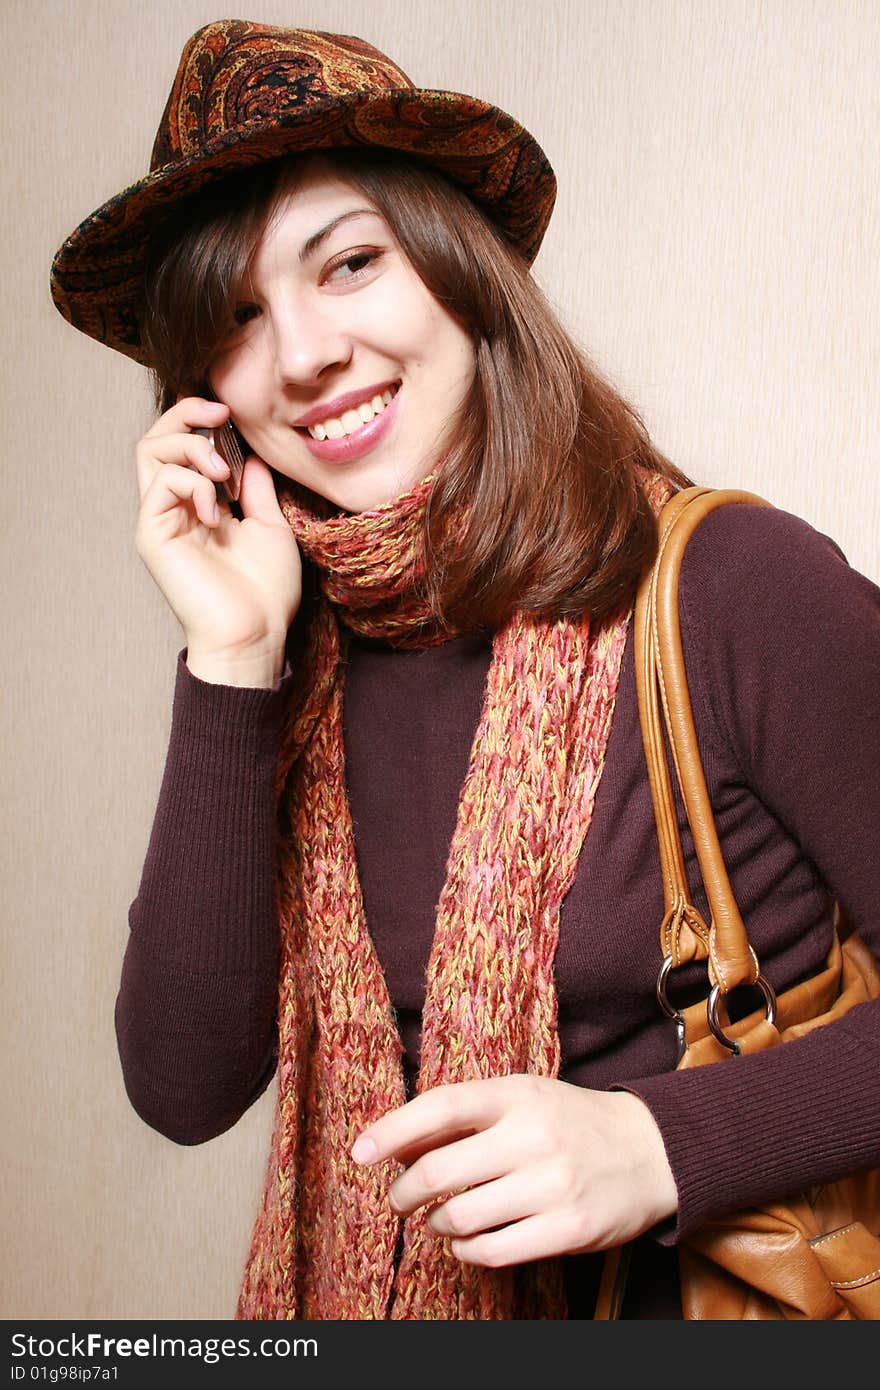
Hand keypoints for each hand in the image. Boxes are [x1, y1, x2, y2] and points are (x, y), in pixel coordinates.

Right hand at [135, 396, 301, 684]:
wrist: (256, 634)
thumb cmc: (266, 592)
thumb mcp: (269, 526)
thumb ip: (255, 489)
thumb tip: (249, 455)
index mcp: (198, 505)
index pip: (182, 445)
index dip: (200, 419)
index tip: (231, 413)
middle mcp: (173, 508)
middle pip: (156, 439)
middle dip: (186, 414)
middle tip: (220, 415)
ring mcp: (160, 520)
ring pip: (149, 451)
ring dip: (191, 445)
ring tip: (223, 472)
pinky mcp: (153, 535)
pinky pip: (160, 483)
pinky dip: (193, 482)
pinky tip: (216, 511)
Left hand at [351, 1075, 677, 1267]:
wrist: (649, 1151)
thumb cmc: (568, 1122)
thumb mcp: (521, 1099)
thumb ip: (464, 1117)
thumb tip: (397, 1145)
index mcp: (517, 1094)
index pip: (441, 1106)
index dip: (393, 1129)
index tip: (361, 1152)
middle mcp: (534, 1136)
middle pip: (439, 1171)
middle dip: (405, 1192)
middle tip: (400, 1199)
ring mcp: (553, 1185)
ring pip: (460, 1217)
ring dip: (436, 1223)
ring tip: (440, 1218)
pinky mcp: (569, 1229)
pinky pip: (493, 1251)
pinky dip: (467, 1251)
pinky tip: (467, 1242)